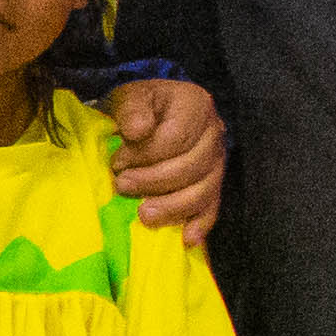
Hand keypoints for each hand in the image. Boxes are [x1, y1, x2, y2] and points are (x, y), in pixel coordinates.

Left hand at [110, 76, 225, 236]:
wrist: (151, 114)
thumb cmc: (139, 108)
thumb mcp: (129, 97)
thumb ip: (132, 109)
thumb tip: (136, 132)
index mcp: (196, 105)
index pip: (176, 137)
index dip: (145, 154)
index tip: (117, 161)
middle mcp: (214, 133)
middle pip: (191, 166)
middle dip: (153, 181)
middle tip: (122, 185)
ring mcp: (218, 161)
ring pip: (204, 190)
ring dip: (172, 207)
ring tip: (144, 214)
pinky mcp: (213, 185)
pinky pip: (213, 207)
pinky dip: (200, 224)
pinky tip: (187, 239)